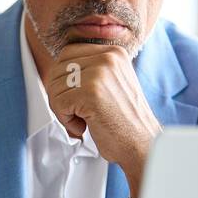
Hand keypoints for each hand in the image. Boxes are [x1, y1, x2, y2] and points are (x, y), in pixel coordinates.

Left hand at [45, 43, 161, 197]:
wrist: (142, 144)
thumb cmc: (125, 121)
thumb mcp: (112, 83)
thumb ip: (89, 70)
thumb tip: (57, 69)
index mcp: (113, 53)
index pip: (67, 54)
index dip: (63, 79)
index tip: (74, 97)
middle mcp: (108, 57)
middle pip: (57, 69)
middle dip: (60, 94)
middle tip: (76, 111)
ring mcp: (100, 73)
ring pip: (54, 86)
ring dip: (62, 109)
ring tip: (83, 119)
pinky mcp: (91, 92)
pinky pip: (58, 103)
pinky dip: (66, 120)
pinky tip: (84, 125)